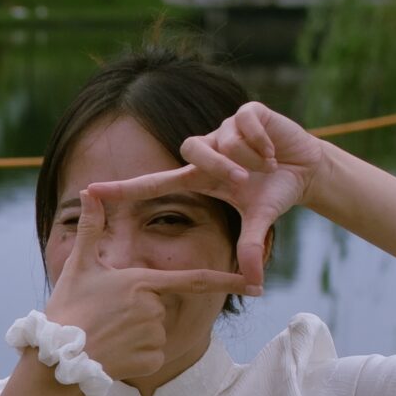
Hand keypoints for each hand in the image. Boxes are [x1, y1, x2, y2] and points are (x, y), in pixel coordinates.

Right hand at [44, 186, 250, 382]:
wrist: (57, 358)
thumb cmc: (68, 308)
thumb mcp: (79, 266)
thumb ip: (92, 228)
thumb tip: (90, 192)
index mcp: (142, 282)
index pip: (194, 279)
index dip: (227, 280)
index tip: (254, 282)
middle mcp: (154, 308)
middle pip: (160, 306)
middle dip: (139, 311)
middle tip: (107, 316)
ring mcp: (155, 336)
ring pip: (156, 332)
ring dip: (136, 334)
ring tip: (107, 335)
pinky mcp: (152, 360)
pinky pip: (152, 354)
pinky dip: (136, 355)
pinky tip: (113, 353)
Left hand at [85, 101, 328, 291]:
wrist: (305, 170)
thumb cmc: (273, 194)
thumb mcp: (260, 221)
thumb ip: (250, 248)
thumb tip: (255, 284)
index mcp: (197, 178)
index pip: (152, 183)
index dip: (122, 188)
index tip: (90, 191)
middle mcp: (204, 151)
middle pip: (193, 149)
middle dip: (222, 166)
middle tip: (246, 180)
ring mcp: (223, 129)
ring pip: (223, 138)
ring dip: (249, 155)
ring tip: (266, 166)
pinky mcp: (246, 112)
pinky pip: (245, 122)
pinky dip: (263, 141)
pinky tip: (274, 151)